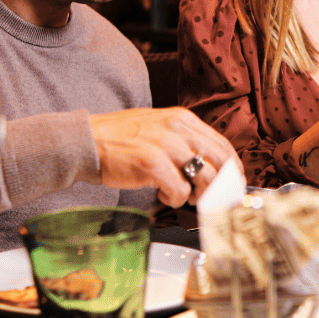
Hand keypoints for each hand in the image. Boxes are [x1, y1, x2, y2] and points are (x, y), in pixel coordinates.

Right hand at [89, 107, 239, 206]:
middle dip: (223, 186)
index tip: (232, 184)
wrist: (86, 141)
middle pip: (220, 162)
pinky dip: (176, 198)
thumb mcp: (158, 126)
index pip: (222, 145)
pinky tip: (163, 194)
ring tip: (184, 195)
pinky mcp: (152, 164)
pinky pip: (180, 190)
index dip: (232, 169)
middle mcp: (178, 129)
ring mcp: (166, 146)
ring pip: (205, 178)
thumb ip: (183, 140)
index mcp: (183, 119)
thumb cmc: (119, 138)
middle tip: (216, 198)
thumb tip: (208, 163)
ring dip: (198, 194)